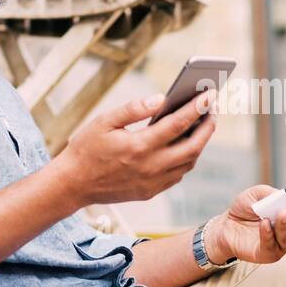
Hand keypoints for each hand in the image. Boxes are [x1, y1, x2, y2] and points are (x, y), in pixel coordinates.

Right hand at [60, 88, 217, 207]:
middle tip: (212, 109)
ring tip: (202, 124)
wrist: (73, 184)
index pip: (178, 124)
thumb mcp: (104, 121)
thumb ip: (133, 109)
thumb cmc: (86, 148)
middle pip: (193, 146)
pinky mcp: (151, 192)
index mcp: (139, 146)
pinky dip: (187, 158)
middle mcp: (150, 167)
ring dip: (200, 143)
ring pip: (188, 163)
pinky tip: (185, 144)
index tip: (209, 94)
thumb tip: (161, 99)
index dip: (197, 108)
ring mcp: (152, 183)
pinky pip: (177, 174)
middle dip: (207, 126)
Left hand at [207, 185, 285, 264]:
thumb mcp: (257, 193)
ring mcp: (282, 242)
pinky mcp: (269, 253)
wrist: (225, 226)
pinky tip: (264, 224)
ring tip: (281, 213)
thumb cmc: (246, 208)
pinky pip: (271, 245)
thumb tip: (284, 195)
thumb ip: (272, 193)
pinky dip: (268, 234)